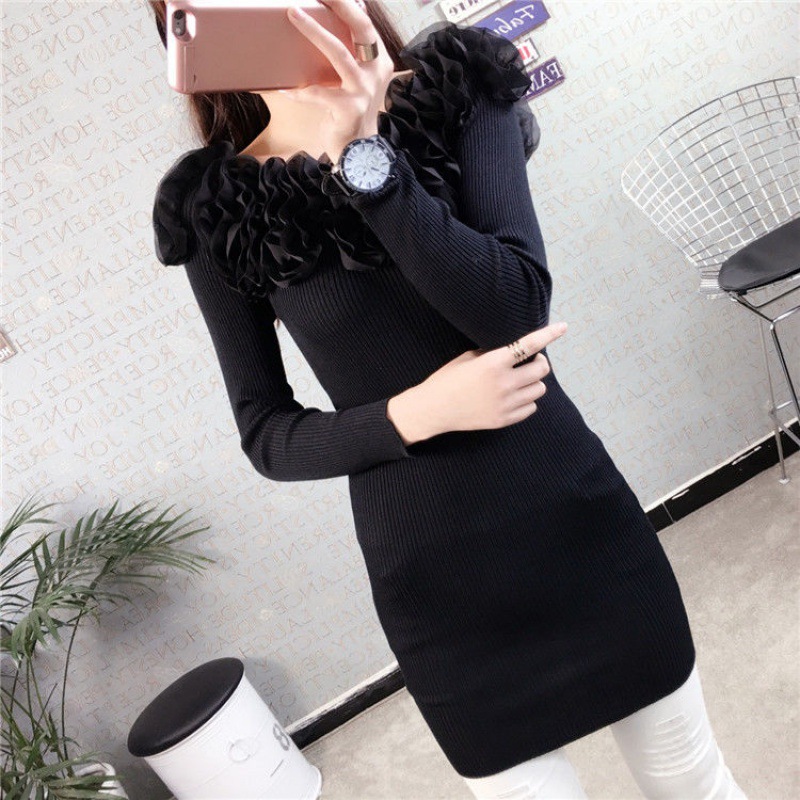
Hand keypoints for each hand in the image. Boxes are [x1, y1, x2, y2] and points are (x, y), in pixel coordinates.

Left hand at [284, 0, 395, 152]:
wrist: (359, 152)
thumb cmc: (352, 112)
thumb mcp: (358, 78)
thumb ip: (356, 49)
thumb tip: (355, 9)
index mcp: (378, 61)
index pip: (366, 24)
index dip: (350, 3)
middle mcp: (375, 72)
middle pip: (361, 29)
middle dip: (340, 4)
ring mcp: (363, 90)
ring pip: (339, 53)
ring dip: (315, 31)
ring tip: (293, 14)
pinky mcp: (349, 108)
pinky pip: (317, 93)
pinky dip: (297, 91)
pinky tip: (281, 89)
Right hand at [399, 322, 568, 440]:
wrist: (433, 409)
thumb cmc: (448, 379)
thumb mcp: (468, 358)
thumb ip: (494, 354)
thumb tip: (517, 352)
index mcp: (493, 363)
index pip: (528, 345)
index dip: (549, 335)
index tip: (563, 327)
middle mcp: (503, 383)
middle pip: (541, 369)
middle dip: (539, 362)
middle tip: (528, 362)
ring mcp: (505, 404)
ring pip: (540, 389)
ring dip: (533, 382)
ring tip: (518, 381)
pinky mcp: (504, 420)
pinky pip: (531, 408)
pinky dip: (526, 400)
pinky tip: (512, 397)